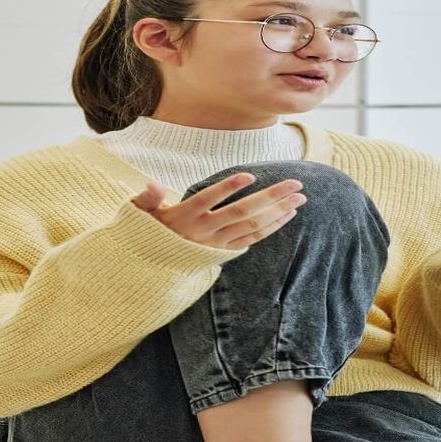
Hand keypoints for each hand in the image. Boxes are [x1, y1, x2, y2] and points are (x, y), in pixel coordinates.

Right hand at [131, 172, 305, 249]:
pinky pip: (253, 239)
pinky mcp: (225, 251)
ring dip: (278, 211)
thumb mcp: (141, 214)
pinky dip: (272, 226)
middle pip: (241, 213)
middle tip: (295, 183)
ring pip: (252, 227)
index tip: (249, 175)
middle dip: (271, 197)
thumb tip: (151, 184)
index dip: (228, 188)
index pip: (208, 200)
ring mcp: (216, 243)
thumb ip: (147, 198)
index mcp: (183, 217)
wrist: (154, 266)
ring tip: (300, 197)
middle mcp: (203, 231)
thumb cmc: (150, 231)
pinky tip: (288, 213)